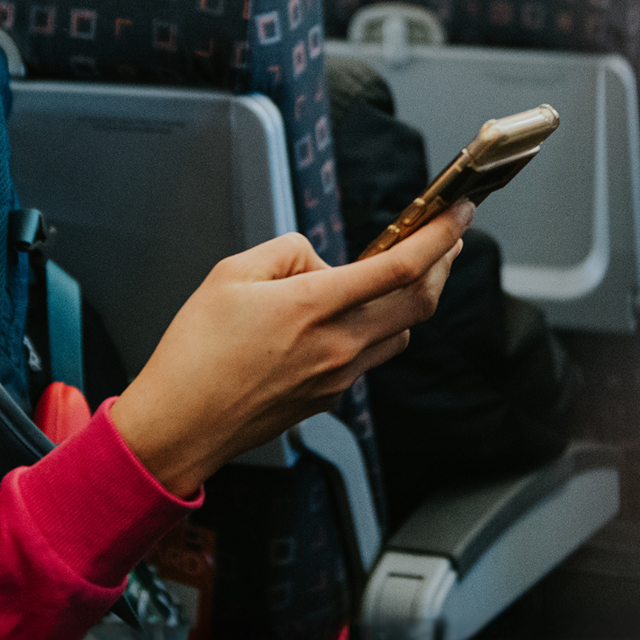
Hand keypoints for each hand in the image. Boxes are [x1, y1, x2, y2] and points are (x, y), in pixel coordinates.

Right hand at [110, 201, 471, 497]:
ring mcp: (338, 378)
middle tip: (449, 238)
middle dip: (442, 264)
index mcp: (313, 307)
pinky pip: (369, 356)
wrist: (180, 426)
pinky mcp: (330, 399)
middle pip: (419, 303)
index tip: (459, 213)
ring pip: (400, 332)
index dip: (439, 236)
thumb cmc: (195, 352)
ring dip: (411, 300)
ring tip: (400, 274)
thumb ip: (288, 253)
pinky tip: (351, 317)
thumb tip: (321, 260)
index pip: (400, 267)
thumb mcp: (231, 274)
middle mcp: (337, 345)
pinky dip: (374, 329)